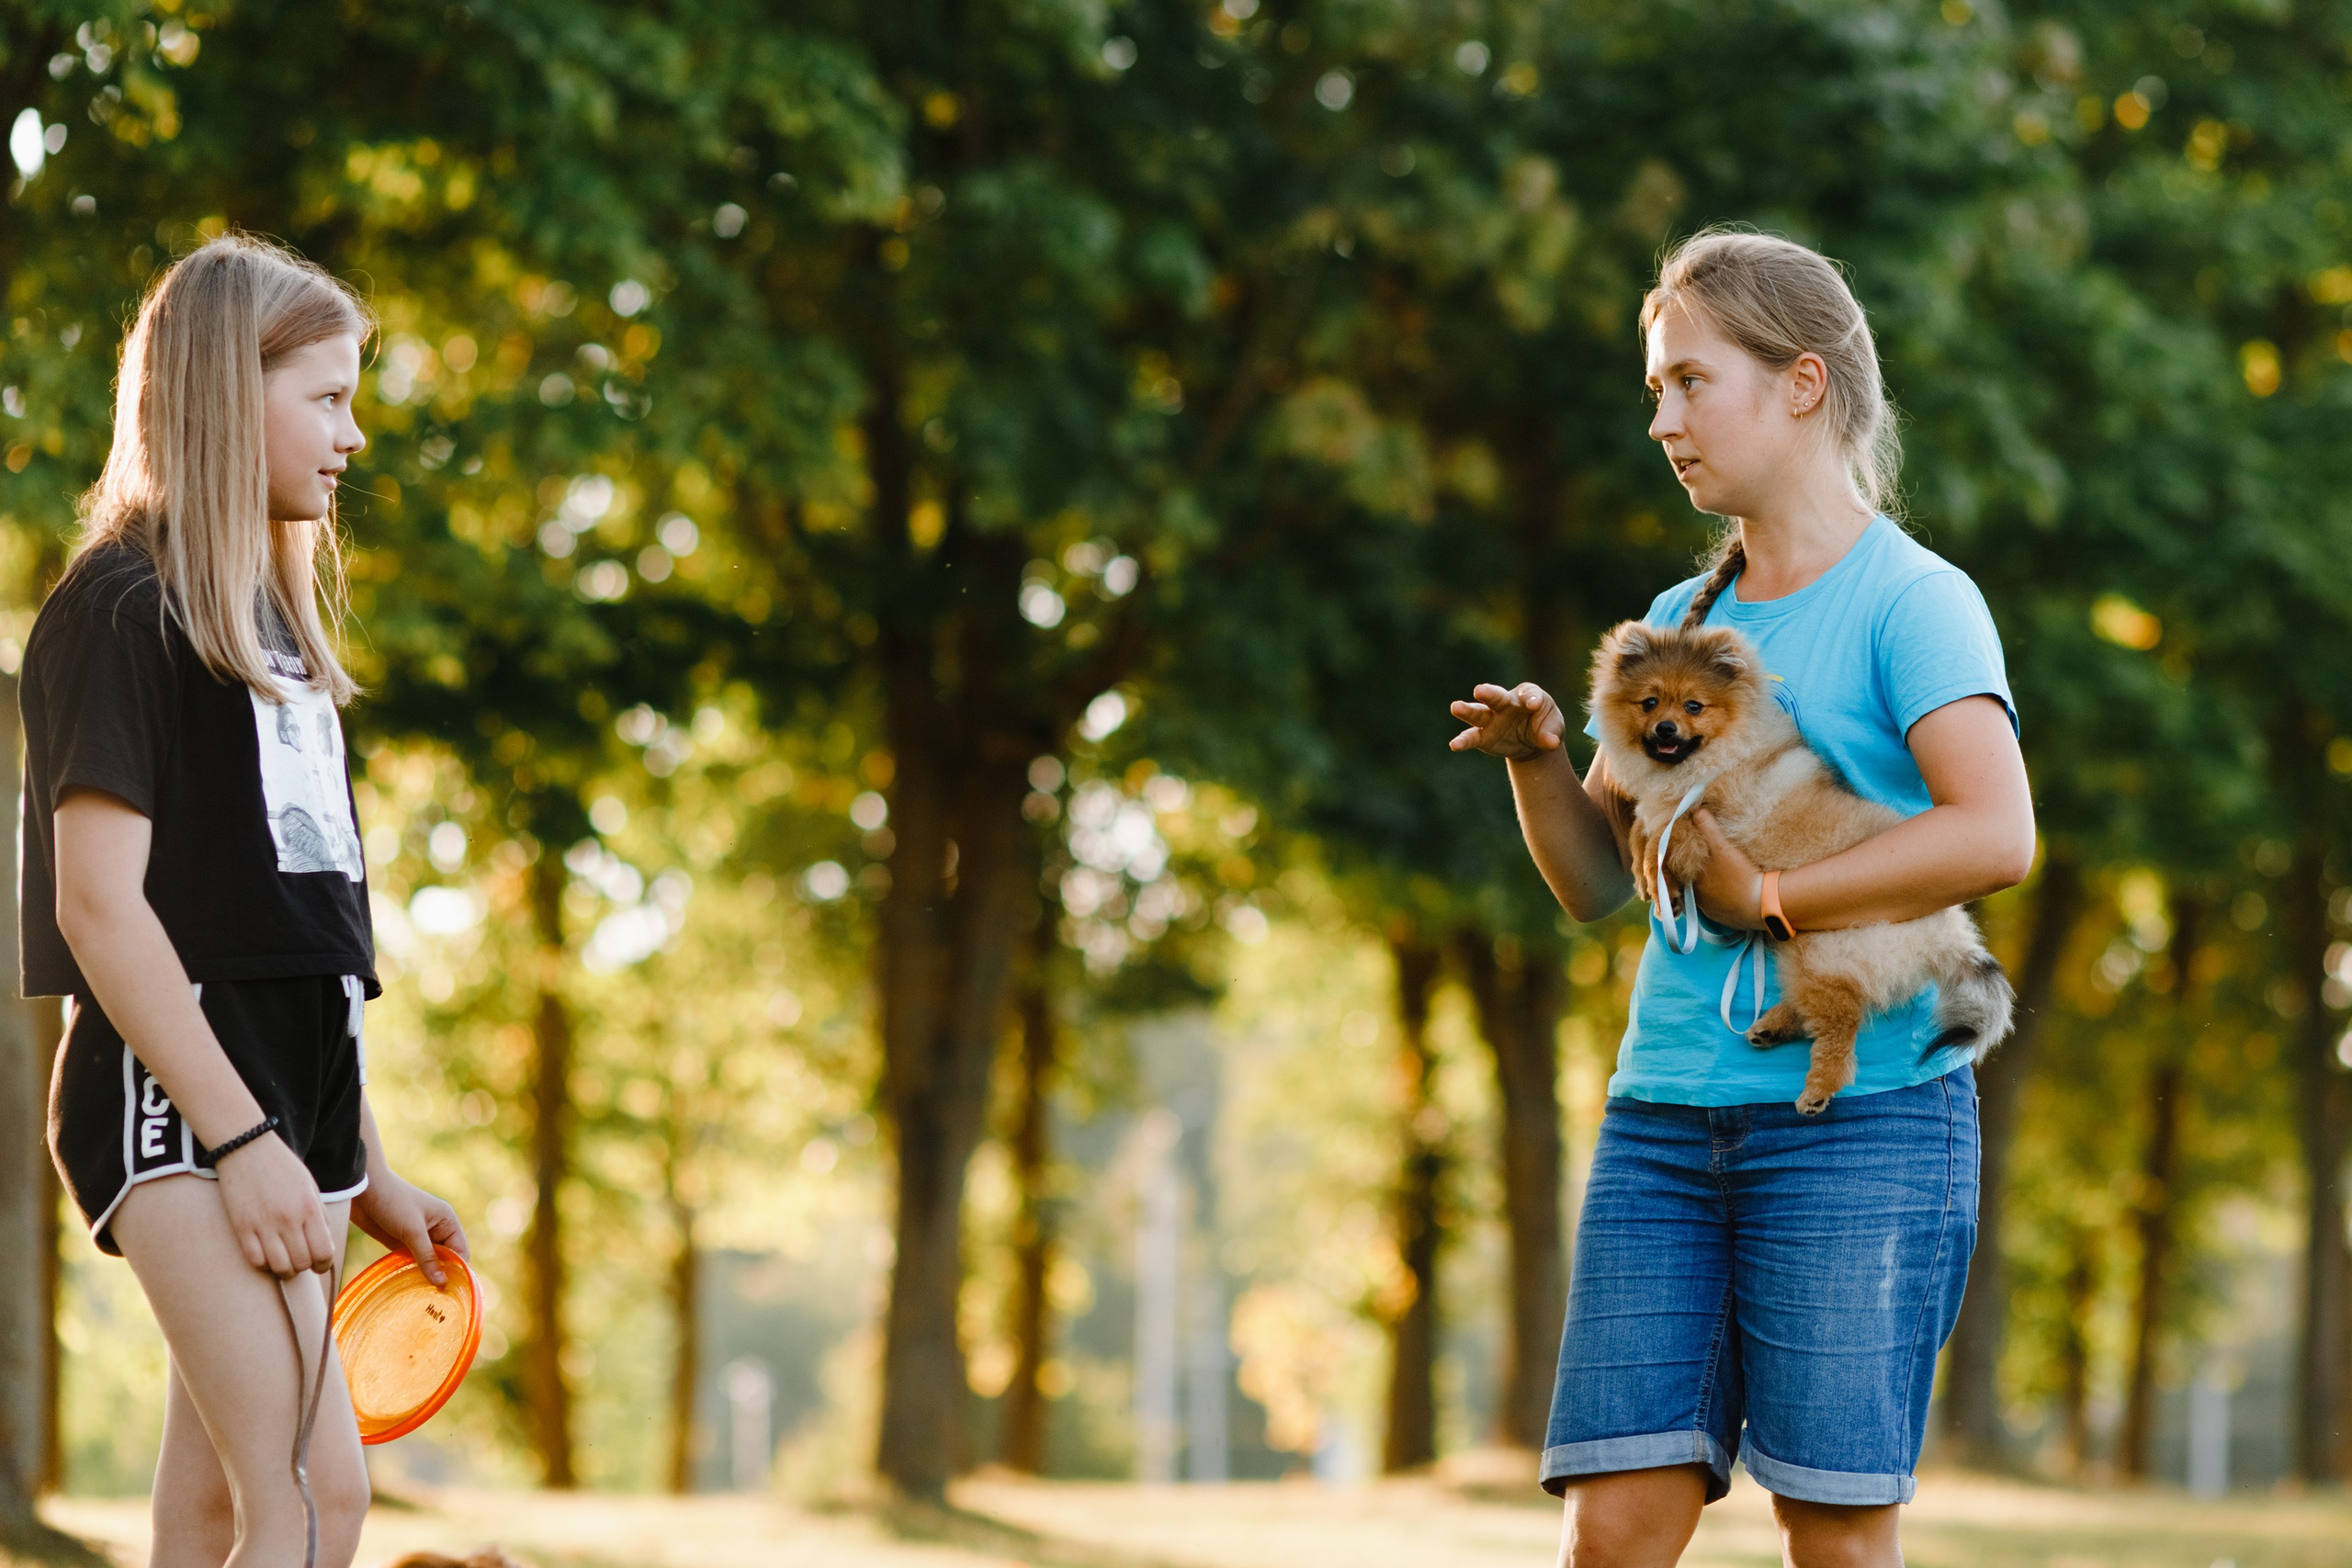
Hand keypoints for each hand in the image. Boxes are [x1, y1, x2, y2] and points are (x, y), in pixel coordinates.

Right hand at [215, 1133, 336, 1278]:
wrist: (247, 1148)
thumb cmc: (282, 1166)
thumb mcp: (310, 1186)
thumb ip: (319, 1215)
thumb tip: (324, 1244)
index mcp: (309, 1208)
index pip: (323, 1252)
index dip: (323, 1264)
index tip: (319, 1265)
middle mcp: (288, 1219)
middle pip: (302, 1262)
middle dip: (305, 1267)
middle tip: (301, 1261)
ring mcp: (263, 1225)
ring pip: (279, 1267)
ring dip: (285, 1271)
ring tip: (285, 1264)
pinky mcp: (241, 1227)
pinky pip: (255, 1260)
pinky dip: (263, 1264)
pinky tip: (266, 1256)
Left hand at [352, 1168, 467, 1286]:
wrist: (362, 1190)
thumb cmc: (393, 1203)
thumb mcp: (412, 1231)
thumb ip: (427, 1257)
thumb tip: (442, 1283)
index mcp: (446, 1221)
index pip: (460, 1250)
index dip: (458, 1270)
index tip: (452, 1291)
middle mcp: (436, 1229)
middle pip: (445, 1258)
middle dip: (442, 1275)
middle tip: (437, 1299)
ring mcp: (418, 1237)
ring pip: (428, 1262)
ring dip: (426, 1275)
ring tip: (424, 1297)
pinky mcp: (401, 1242)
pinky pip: (412, 1261)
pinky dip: (412, 1272)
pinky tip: (410, 1287)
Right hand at [1449, 683, 1566, 759]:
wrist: (1533, 743)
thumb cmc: (1545, 726)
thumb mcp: (1555, 728)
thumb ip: (1552, 734)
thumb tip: (1550, 742)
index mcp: (1527, 694)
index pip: (1529, 694)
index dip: (1531, 698)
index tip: (1534, 704)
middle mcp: (1505, 703)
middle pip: (1496, 696)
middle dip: (1489, 693)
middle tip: (1480, 690)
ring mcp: (1492, 719)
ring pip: (1478, 712)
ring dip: (1467, 710)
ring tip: (1455, 707)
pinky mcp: (1483, 736)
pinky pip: (1472, 737)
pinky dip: (1463, 740)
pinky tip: (1454, 745)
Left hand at [1684, 810, 1766, 930]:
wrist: (1763, 904)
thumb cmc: (1739, 875)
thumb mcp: (1723, 847)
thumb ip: (1708, 827)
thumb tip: (1697, 811)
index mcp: (1693, 886)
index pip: (1683, 874)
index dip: (1688, 864)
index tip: (1695, 856)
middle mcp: (1700, 904)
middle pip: (1695, 887)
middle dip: (1700, 877)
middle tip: (1711, 866)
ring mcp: (1715, 914)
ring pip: (1708, 898)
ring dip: (1713, 889)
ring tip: (1723, 877)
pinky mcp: (1730, 921)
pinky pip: (1722, 908)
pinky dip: (1726, 899)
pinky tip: (1734, 891)